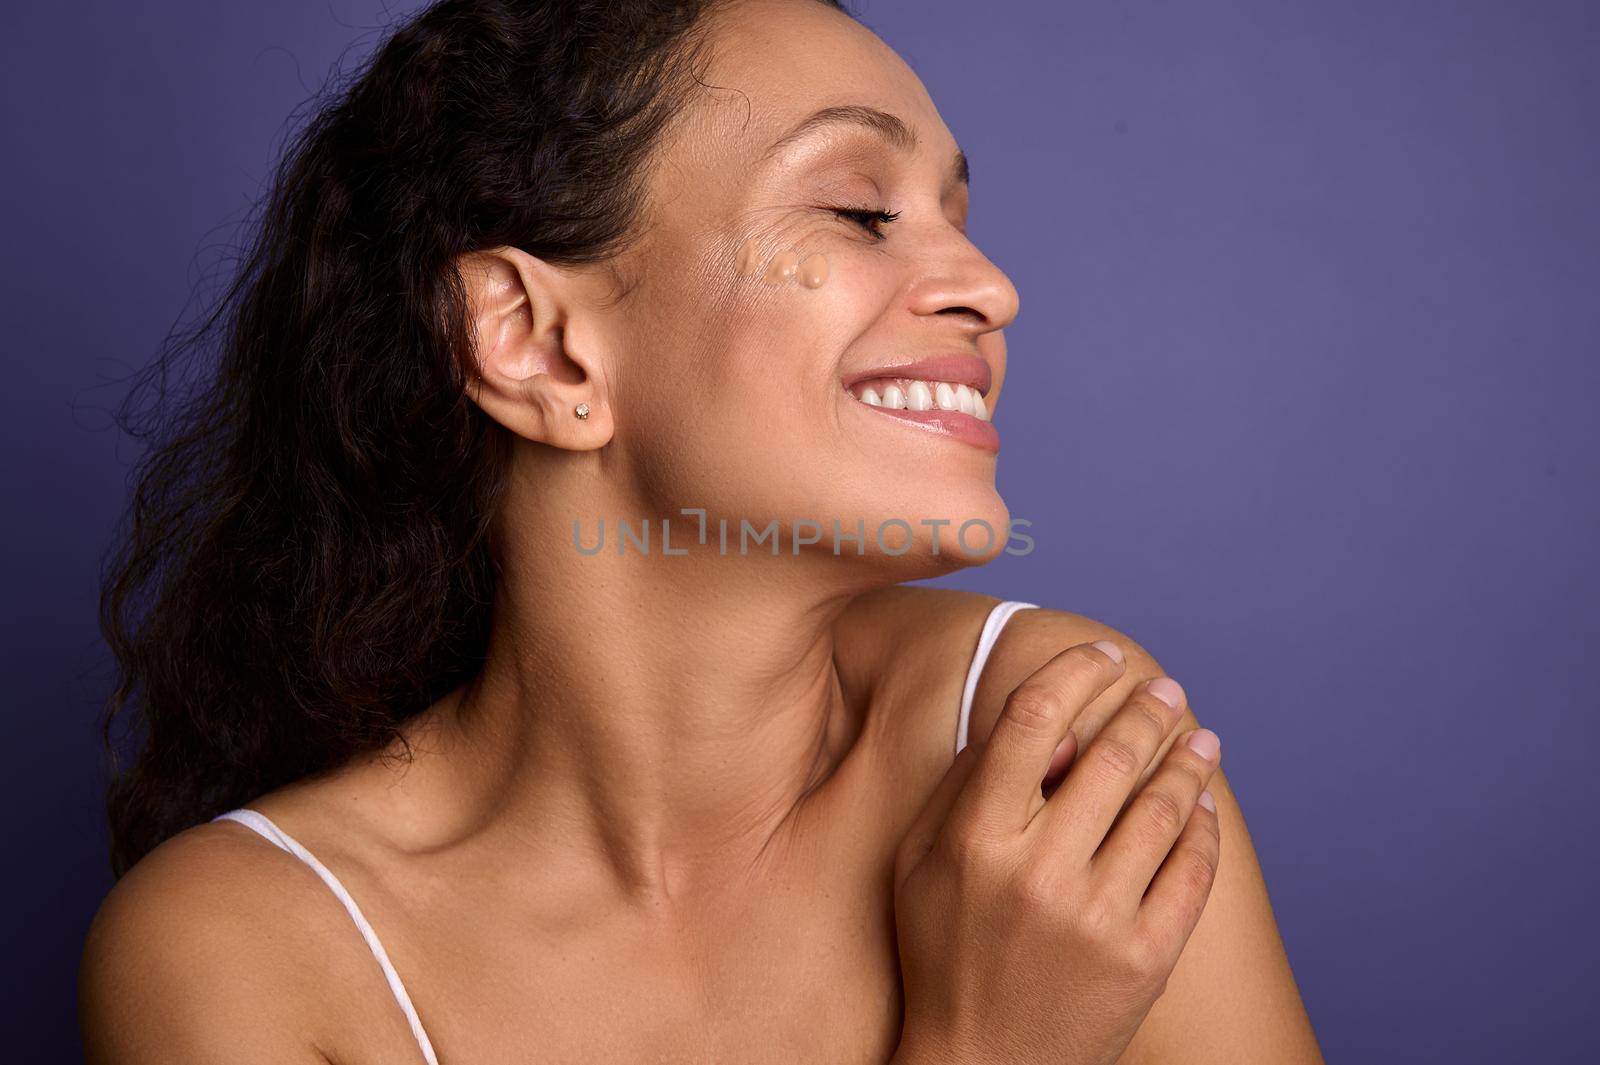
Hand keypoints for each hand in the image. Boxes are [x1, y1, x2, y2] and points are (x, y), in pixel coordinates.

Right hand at [891, 641, 1222, 1064]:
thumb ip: (966, 787)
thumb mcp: (920, 865)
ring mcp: (1098, 917)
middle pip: (1110, 756)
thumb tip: (1034, 726)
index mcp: (976, 839)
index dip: (1074, 671)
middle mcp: (1039, 872)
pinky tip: (1204, 805)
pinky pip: (1191, 871)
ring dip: (1189, 760)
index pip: (1032, 719)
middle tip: (1167, 690)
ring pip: (1163, 807)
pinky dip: (1204, 827)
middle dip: (1146, 709)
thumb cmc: (943, 953)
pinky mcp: (1145, 958)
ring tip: (1200, 737)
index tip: (1102, 654)